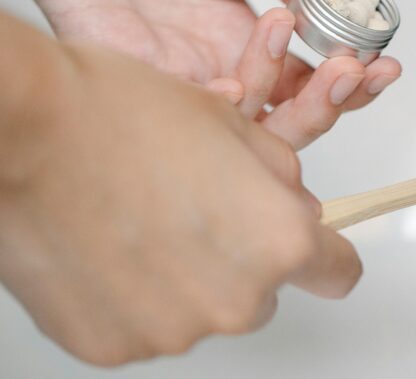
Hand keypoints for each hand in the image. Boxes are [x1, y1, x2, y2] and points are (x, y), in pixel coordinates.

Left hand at [0, 0, 399, 106]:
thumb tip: (341, 1)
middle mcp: (202, 50)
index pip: (300, 72)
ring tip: (323, 72)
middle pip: (276, 108)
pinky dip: (209, 106)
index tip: (384, 63)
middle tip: (361, 75)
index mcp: (232, 20)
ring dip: (285, 106)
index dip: (347, 75)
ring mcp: (159, 59)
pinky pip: (164, 103)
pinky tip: (242, 87)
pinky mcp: (111, 54)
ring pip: (232, 118)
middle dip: (331, 100)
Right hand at [0, 23, 359, 366]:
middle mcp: (235, 299)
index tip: (318, 249)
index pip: (336, 272)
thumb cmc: (123, 115)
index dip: (327, 254)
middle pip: (264, 292)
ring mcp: (172, 331)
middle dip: (244, 257)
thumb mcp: (233, 122)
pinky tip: (108, 245)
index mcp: (278, 240)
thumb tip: (292, 200)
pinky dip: (134, 296)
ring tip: (141, 220)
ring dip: (187, 277)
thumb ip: (280, 174)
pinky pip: (145, 326)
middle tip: (196, 209)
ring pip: (203, 310)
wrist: (27, 129)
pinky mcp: (111, 348)